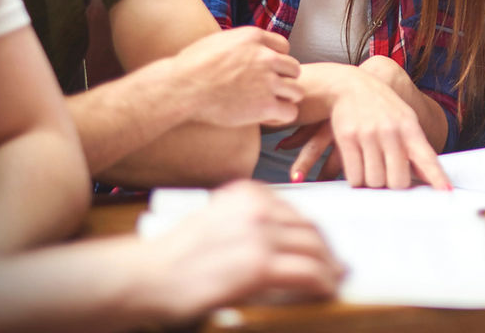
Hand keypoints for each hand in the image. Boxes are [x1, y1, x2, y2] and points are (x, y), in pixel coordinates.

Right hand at [115, 181, 342, 321]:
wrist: (148, 274)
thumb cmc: (177, 255)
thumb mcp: (218, 221)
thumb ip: (250, 224)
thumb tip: (285, 241)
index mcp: (247, 193)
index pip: (295, 211)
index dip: (313, 232)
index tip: (322, 245)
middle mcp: (257, 207)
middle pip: (310, 228)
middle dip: (326, 249)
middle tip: (336, 265)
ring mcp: (260, 234)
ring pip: (314, 250)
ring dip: (329, 267)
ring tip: (333, 280)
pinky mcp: (260, 265)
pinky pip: (308, 273)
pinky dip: (323, 283)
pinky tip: (326, 290)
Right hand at [171, 27, 301, 126]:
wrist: (182, 87)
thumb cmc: (191, 66)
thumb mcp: (218, 41)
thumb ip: (238, 43)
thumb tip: (241, 47)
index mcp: (254, 38)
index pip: (284, 47)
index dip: (277, 61)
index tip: (267, 71)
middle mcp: (265, 57)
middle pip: (293, 68)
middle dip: (284, 80)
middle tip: (270, 90)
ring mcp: (267, 81)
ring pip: (296, 91)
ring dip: (285, 99)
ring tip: (270, 105)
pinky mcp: (265, 105)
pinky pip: (289, 112)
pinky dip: (281, 117)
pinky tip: (267, 118)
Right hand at [286, 70, 450, 190]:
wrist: (350, 86)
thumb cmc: (381, 107)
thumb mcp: (404, 119)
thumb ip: (416, 147)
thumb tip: (430, 179)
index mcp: (409, 126)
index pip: (426, 157)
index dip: (436, 177)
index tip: (446, 192)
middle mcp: (390, 131)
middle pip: (397, 181)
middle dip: (393, 184)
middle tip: (387, 175)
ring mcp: (368, 134)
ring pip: (374, 181)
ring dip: (372, 181)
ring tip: (371, 166)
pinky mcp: (347, 138)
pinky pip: (354, 176)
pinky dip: (356, 178)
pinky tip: (357, 166)